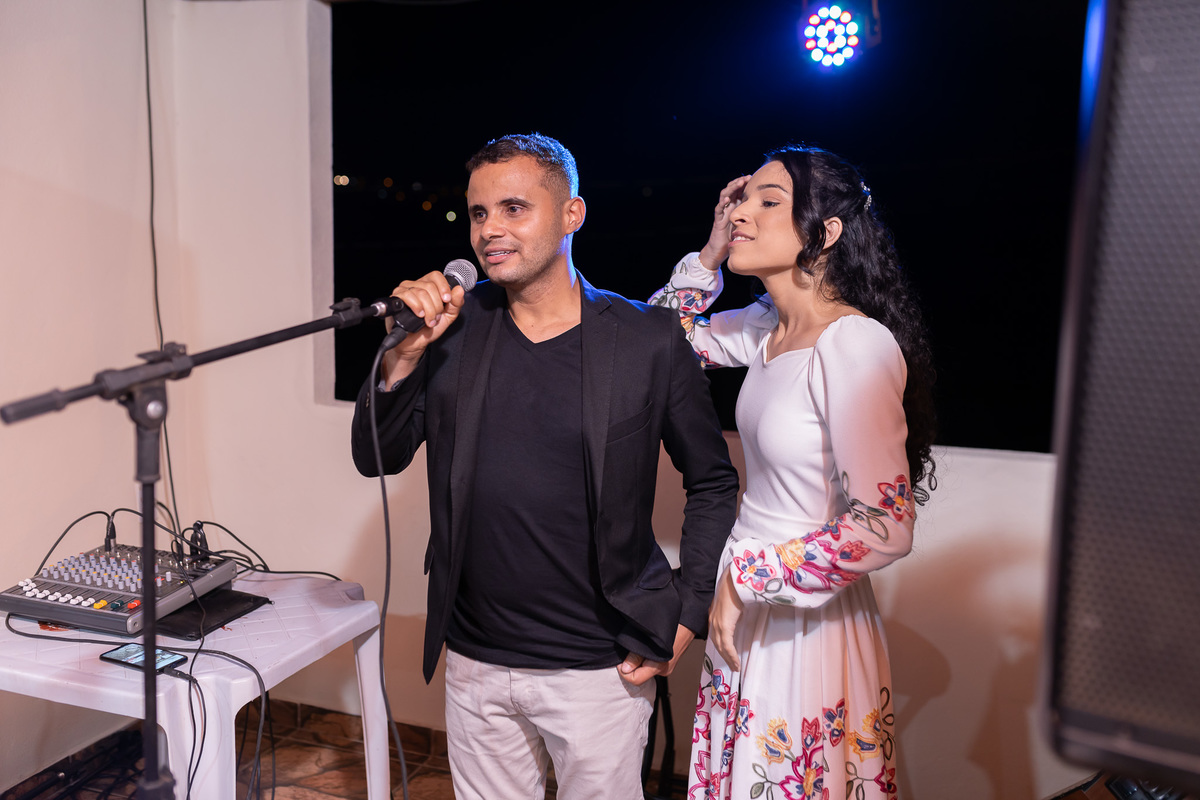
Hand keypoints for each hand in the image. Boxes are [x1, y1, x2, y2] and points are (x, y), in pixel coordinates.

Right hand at [379, 271, 466, 385]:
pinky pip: (408, 295)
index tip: (447, 300)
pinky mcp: (396, 298)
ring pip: (420, 293)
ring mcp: (404, 290)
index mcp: (427, 285)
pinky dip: (417, 307)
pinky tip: (419, 315)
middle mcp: (415, 285)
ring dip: (428, 310)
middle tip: (435, 317)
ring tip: (428, 320)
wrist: (415, 343)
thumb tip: (459, 290)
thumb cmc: (429, 328)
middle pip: (430, 286)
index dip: (443, 287)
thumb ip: (456, 303)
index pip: (436, 276)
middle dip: (436, 305)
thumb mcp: (448, 316)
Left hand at [617, 624, 695, 685]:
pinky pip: (650, 664)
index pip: (635, 679)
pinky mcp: (666, 662)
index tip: (621, 659)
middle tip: (630, 649)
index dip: (624, 671)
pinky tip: (646, 646)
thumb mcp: (648, 638)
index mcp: (660, 666)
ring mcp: (666, 667)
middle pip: (639, 675)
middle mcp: (664, 670)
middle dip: (631, 664)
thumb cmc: (671, 625)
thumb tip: (625, 669)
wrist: (688, 620)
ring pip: (644, 669)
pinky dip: (645, 657)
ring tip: (640, 645)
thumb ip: (636, 654)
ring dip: (638, 659)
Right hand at [697, 175, 751, 270]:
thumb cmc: (734, 239)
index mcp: (736, 207)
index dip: (745, 184)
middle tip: (748, 177)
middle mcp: (728, 207)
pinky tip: (727, 199)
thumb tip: (770, 214)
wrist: (720, 251)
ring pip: (724, 195)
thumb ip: (754, 218)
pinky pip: (718, 209)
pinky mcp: (717, 220)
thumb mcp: (747, 226)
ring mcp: (722, 213)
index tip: (755, 178)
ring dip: (731, 188)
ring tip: (738, 183)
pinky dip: (722, 203)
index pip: (739, 191)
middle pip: (732, 190)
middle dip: (739, 182)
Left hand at [708, 568, 744, 670]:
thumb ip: (733, 611)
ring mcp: (717, 624)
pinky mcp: (724, 626)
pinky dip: (732, 656)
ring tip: (735, 667)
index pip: (715, 635)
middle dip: (725, 656)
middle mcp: (713, 621)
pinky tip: (736, 662)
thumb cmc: (736, 586)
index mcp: (714, 615)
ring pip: (721, 647)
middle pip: (717, 644)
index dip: (721, 646)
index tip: (727, 654)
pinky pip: (727, 646)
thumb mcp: (733, 602)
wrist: (735, 580)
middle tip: (732, 665)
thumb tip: (738, 616)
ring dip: (729, 659)